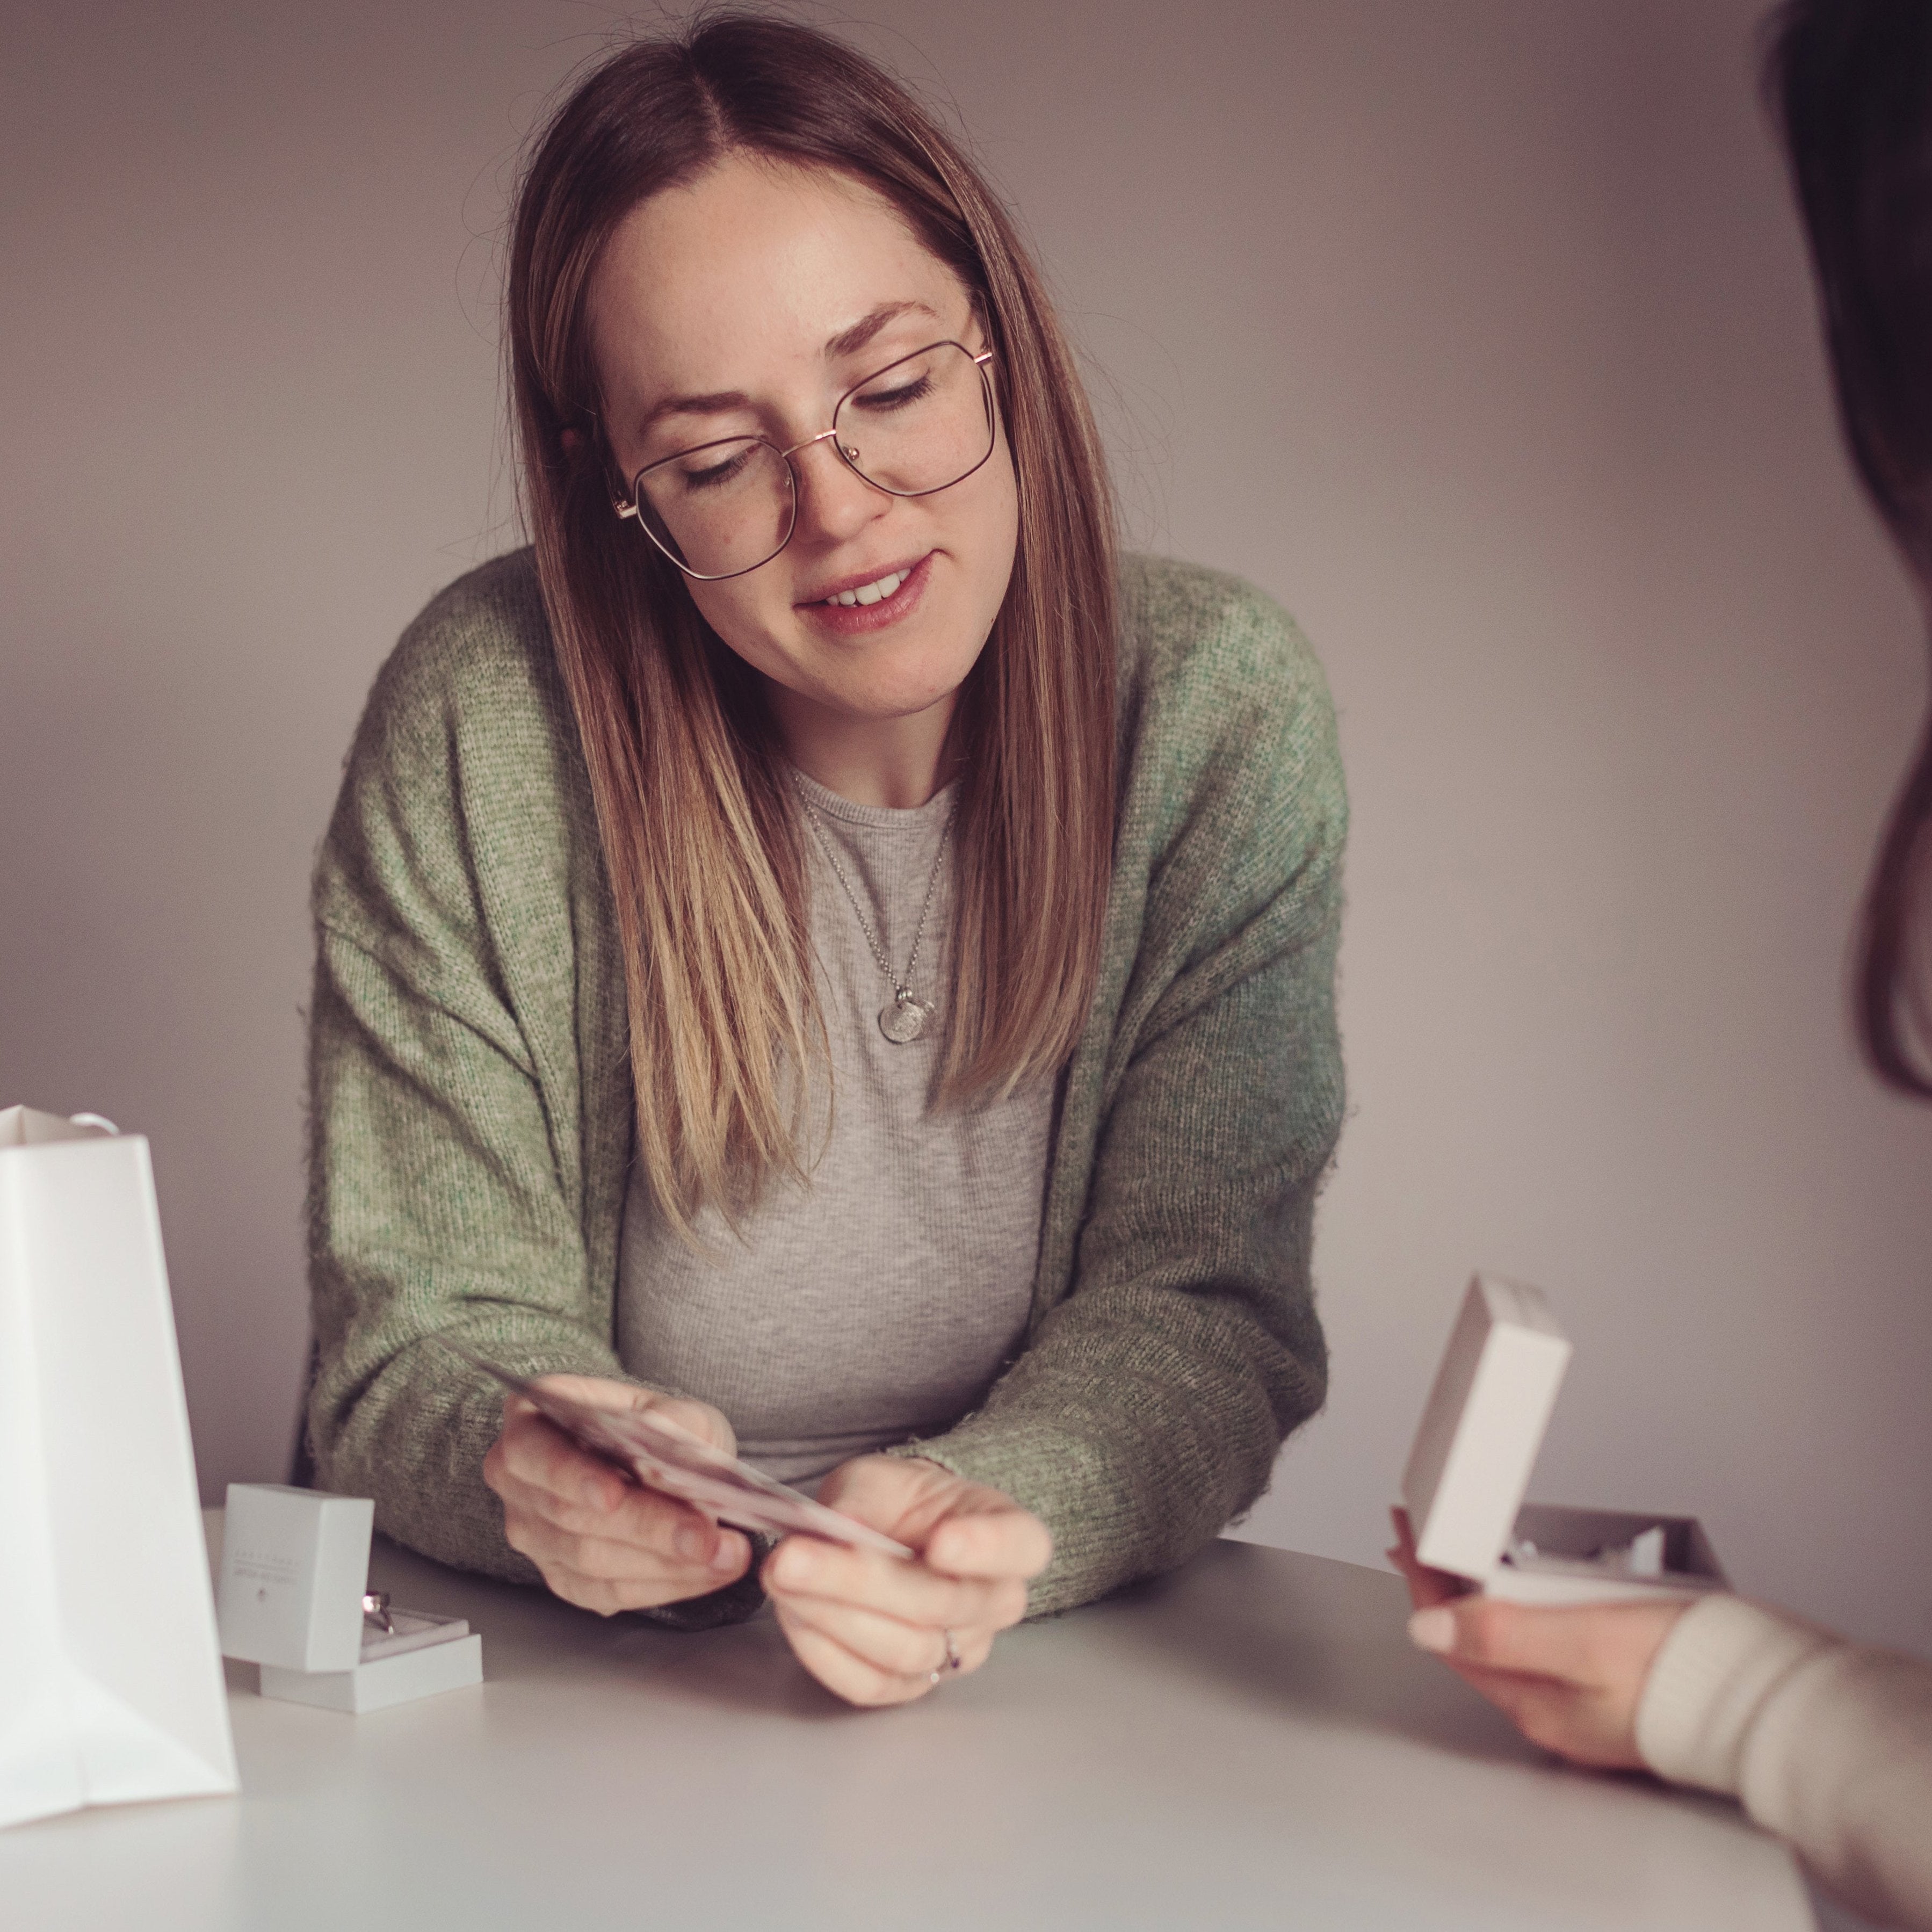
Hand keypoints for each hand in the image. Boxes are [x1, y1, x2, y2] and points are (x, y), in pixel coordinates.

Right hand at [482, 1374, 751, 1613]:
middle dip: (644, 1528)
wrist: (661, 1463)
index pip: (533, 1449)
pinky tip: (706, 1573)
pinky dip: (662, 1585)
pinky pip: (606, 1592)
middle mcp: (520, 1479)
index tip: (614, 1495)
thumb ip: (676, 1420)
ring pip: (589, 1561)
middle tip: (703, 1537)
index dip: (573, 1475)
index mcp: (532, 1419)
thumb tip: (671, 1438)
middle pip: (569, 1514)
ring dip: (663, 1564)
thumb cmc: (658, 1429)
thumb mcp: (676, 1409)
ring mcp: (534, 1533)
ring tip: (723, 1554)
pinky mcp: (562, 1576)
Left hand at [763, 1456, 1051, 1707]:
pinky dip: (825, 1654)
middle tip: (793, 1558)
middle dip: (860, 1582)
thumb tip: (843, 1529)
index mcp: (1009, 1534)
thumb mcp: (880, 1479)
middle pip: (942, 1604)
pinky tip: (792, 1615)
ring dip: (833, 1615)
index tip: (940, 1540)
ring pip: (905, 1649)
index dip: (985, 1546)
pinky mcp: (914, 1685)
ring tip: (781, 1578)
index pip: (1020, 1546)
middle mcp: (997, 1601)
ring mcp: (959, 1650)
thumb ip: (866, 1501)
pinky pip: (872, 1684)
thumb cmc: (898, 1502)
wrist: (890, 1537)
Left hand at [1387, 1506, 1688, 1768]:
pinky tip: (1527, 1595)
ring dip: (1478, 1600)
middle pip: (1471, 1640)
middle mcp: (1551, 1710)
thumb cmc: (1683, 1674)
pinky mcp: (1613, 1694)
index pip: (1451, 1634)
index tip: (1406, 1533)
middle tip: (1418, 1542)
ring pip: (1506, 1645)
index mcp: (1535, 1701)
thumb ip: (1504, 1634)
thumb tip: (1429, 1629)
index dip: (1423, 1578)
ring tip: (1457, 1561)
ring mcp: (1582, 1706)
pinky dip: (1521, 1614)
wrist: (1763, 1701)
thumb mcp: (1582, 1641)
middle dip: (1440, 1588)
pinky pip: (1545, 1649)